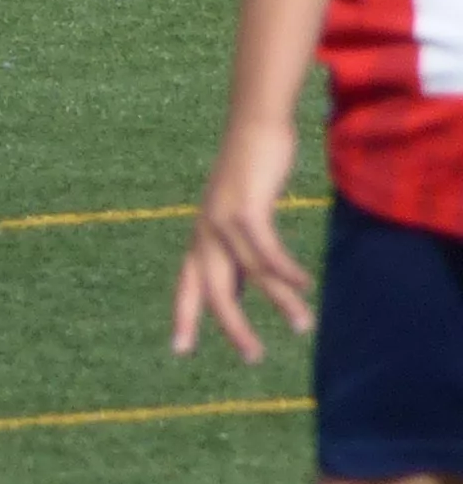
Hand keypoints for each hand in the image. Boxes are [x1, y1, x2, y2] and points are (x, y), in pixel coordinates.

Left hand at [174, 116, 314, 360]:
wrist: (254, 126)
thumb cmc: (251, 171)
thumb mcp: (240, 214)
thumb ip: (239, 246)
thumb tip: (247, 279)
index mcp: (201, 237)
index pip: (187, 284)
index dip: (184, 316)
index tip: (179, 350)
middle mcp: (205, 232)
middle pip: (213, 289)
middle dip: (230, 326)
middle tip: (252, 357)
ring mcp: (222, 219)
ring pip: (250, 272)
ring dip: (279, 301)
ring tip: (303, 326)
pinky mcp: (245, 206)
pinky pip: (266, 247)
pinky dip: (285, 268)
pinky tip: (305, 284)